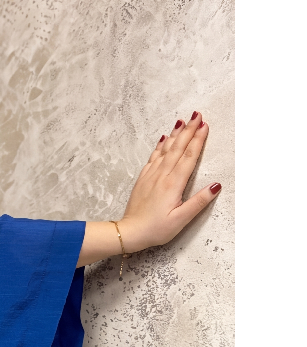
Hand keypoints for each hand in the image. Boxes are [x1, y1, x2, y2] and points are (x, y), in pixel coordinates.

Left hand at [76, 113, 220, 266]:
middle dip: (188, 130)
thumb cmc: (156, 228)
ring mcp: (151, 175)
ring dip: (175, 134)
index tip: (205, 125)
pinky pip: (153, 157)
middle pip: (178, 148)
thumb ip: (199, 202)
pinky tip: (163, 139)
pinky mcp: (143, 178)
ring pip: (165, 149)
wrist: (130, 231)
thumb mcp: (181, 219)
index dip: (198, 140)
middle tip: (196, 115)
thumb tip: (215, 186)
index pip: (189, 157)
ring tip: (182, 121)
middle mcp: (162, 175)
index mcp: (173, 184)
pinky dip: (160, 145)